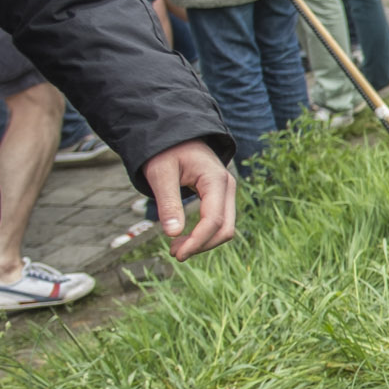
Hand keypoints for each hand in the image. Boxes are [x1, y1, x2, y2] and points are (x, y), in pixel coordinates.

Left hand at [140, 139, 236, 260]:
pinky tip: (185, 237)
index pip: (214, 220)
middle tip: (174, 253)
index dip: (197, 241)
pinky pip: (219, 221)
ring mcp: (227, 191)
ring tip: (176, 247)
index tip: (176, 254)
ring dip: (204, 242)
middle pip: (225, 228)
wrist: (174, 134)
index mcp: (216, 180)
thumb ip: (168, 203)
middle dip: (201, 245)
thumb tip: (173, 234)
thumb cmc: (165, 151)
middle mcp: (228, 186)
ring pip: (225, 227)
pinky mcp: (221, 196)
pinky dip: (205, 234)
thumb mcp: (161, 174)